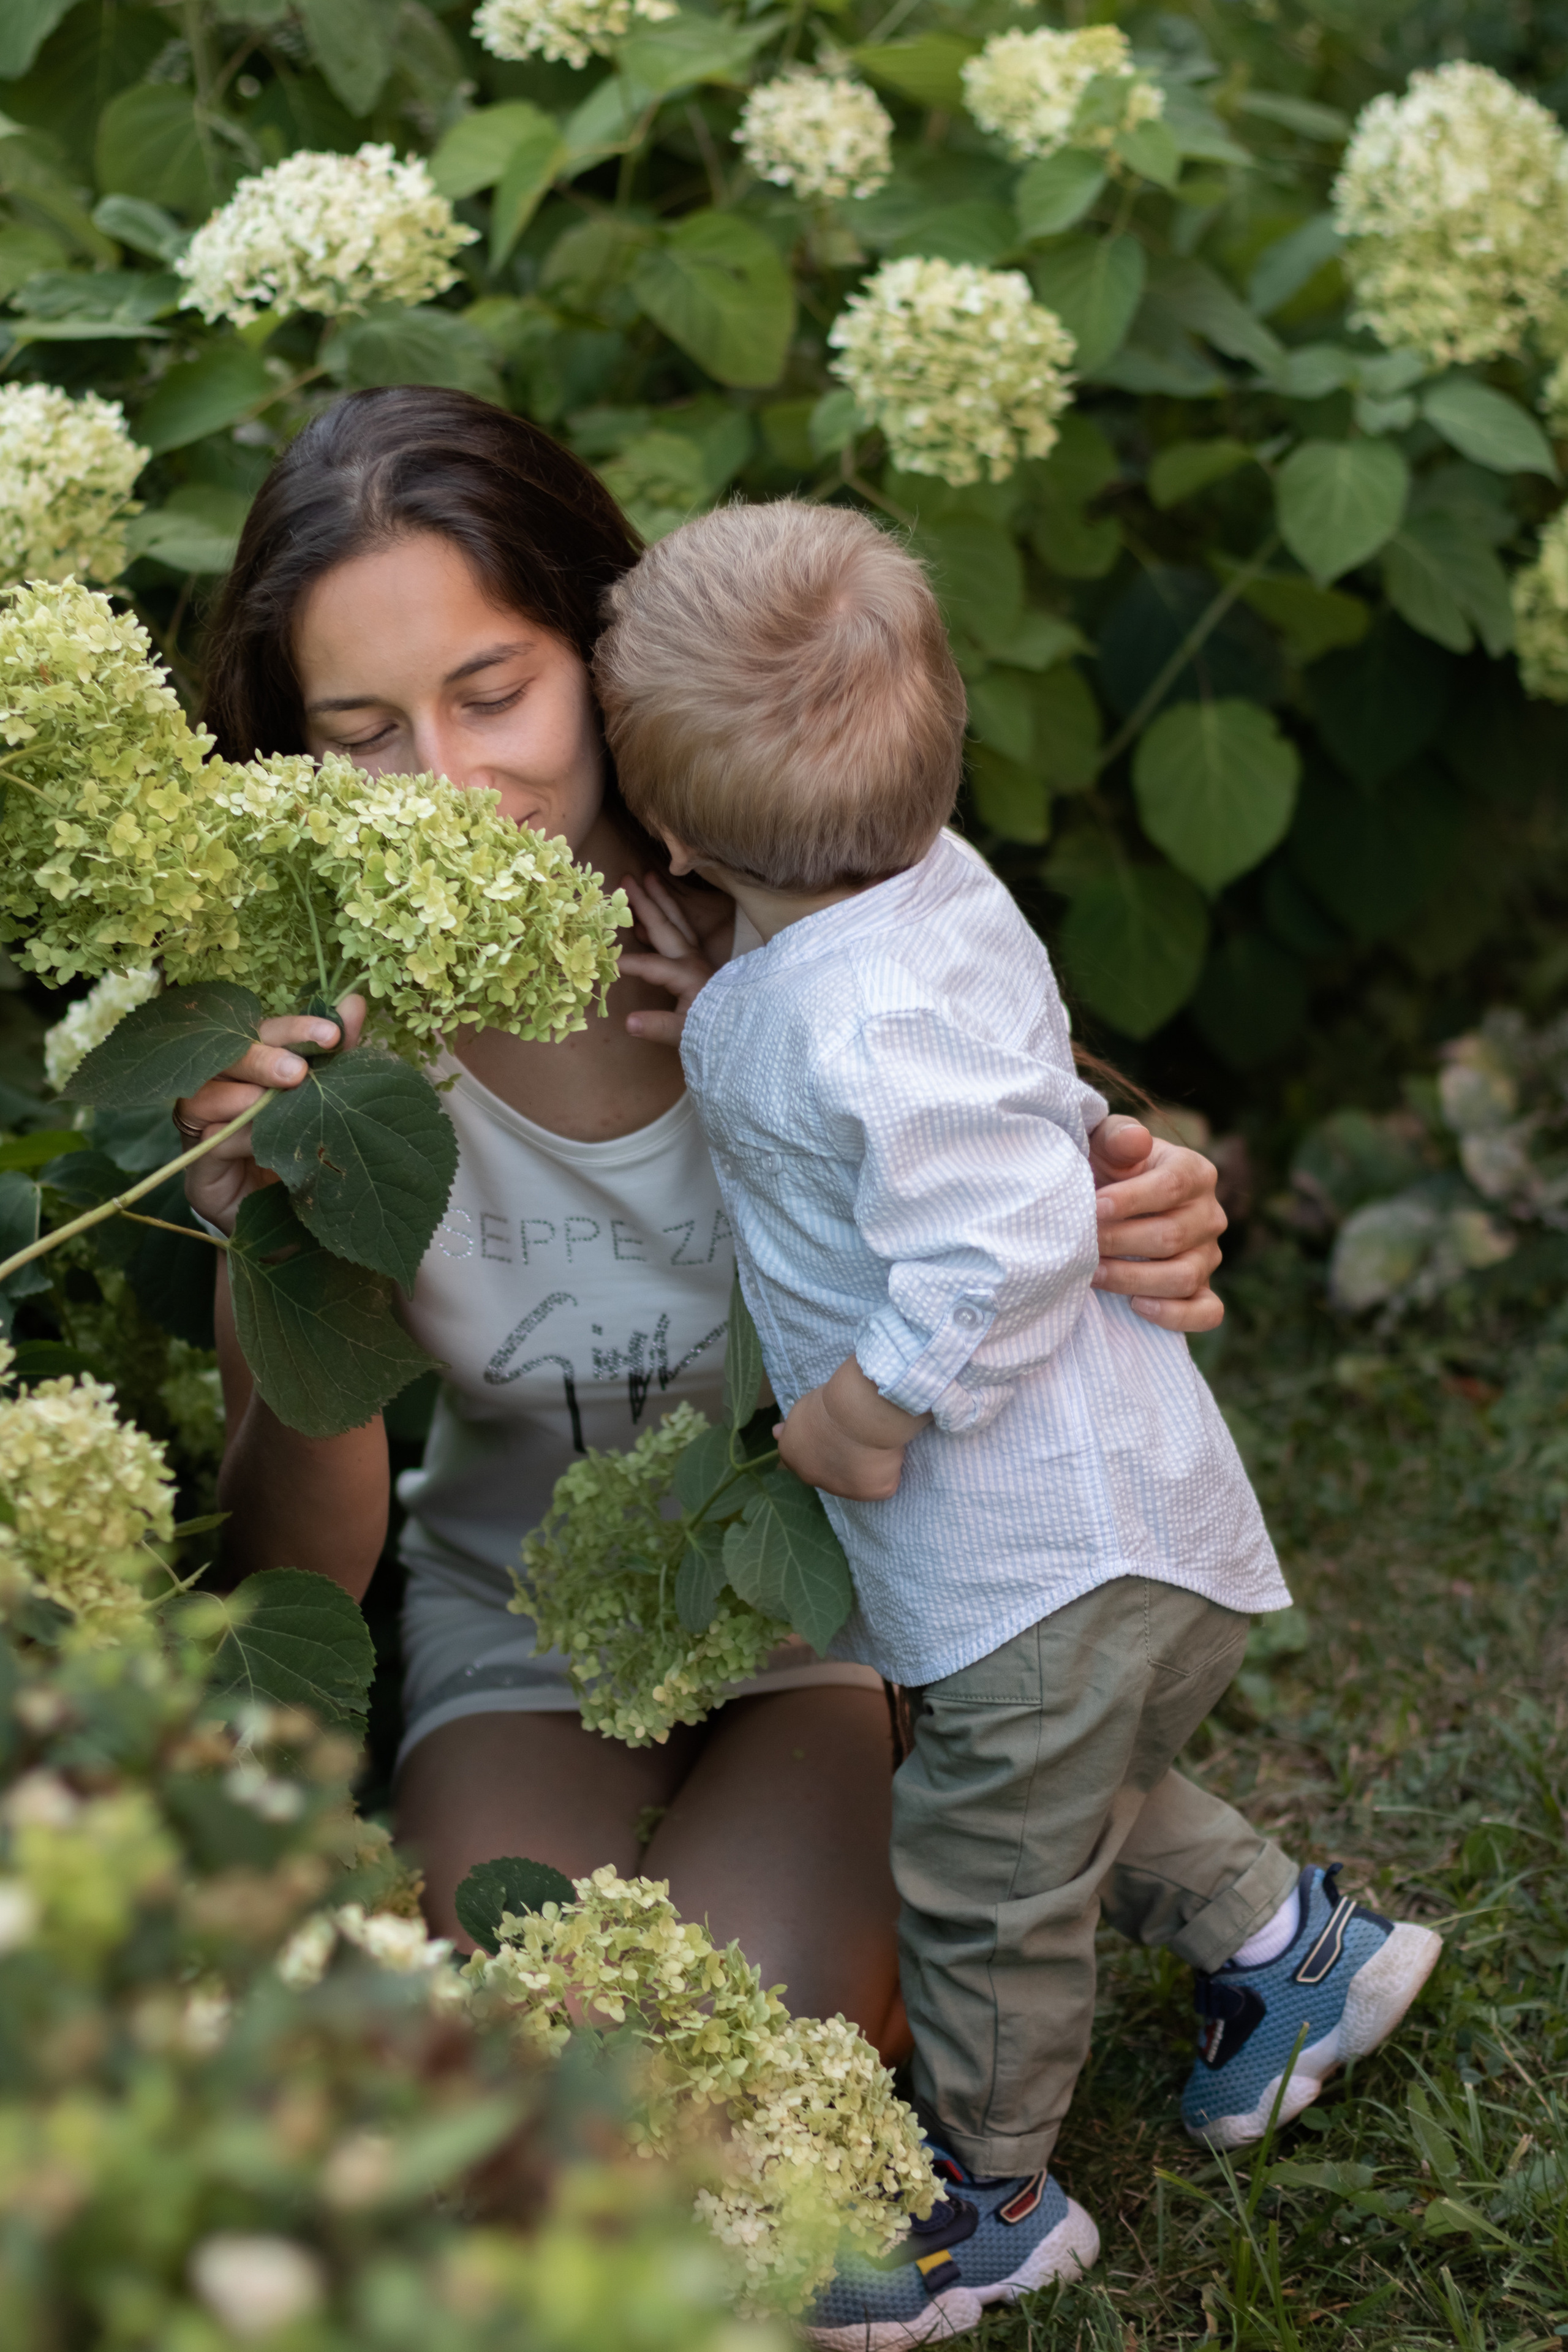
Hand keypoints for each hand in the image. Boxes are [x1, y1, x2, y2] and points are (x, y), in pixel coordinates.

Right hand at [176, 995, 365, 1234]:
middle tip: (299, 1071)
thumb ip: (338, 1058)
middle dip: (262, 1057)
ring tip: (274, 1100)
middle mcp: (222, 1092)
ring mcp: (202, 1130)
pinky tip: (258, 1139)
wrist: (293, 1227)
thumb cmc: (309, 1157)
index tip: (332, 1033)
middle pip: (224, 1057)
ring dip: (241, 1094)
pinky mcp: (197, 1171)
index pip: (262, 1033)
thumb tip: (355, 1003)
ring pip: (202, 1095)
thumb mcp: (329, 1107)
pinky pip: (203, 1143)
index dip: (293, 1027)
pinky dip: (232, 1137)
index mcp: (253, 1070)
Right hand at [618, 871, 717, 1046]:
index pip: (651, 965)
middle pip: (665, 925)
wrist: (743, 1031)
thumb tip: (629, 1022)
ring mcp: (696, 958)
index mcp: (687, 975)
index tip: (604, 960)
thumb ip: (659, 1026)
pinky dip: (663, 921)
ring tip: (646, 879)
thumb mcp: (686, 1032)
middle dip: (645, 901)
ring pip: (675, 922)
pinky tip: (648, 920)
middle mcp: (691, 960)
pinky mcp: (698, 962)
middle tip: (628, 876)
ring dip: (659, 901)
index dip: (627, 962)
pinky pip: (679, 933)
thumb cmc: (713, 1031)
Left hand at [774, 1356, 928, 1500]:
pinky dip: (889, 1466)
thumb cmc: (830, 1402)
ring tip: (875, 1439)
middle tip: (857, 1432)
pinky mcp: (876, 1491)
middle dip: (843, 1456)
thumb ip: (792, 1425)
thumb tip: (775, 1432)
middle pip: (832, 1470)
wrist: (857, 1412)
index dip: (824, 1442)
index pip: (807, 1455)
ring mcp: (846, 1490)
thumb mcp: (801, 1409)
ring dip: (866, 1464)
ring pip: (860, 1478)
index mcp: (792, 1454)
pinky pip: (885, 1480)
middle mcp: (814, 1479)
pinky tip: (889, 1449)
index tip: (836, 1431)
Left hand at [1087, 1113, 1225, 1332]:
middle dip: (1120, 1241)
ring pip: (1184, 1276)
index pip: (1172, 1186)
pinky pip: (1206, 1312)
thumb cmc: (1105, 1168)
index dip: (1132, 1199)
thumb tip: (1135, 1141)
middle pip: (1172, 1235)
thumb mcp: (1105, 1142)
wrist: (1104, 1202)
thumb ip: (1118, 1136)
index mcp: (1195, 1172)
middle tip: (1080, 1243)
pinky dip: (1174, 1314)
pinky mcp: (1203, 1290)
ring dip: (1133, 1279)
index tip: (1094, 1207)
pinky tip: (1136, 1305)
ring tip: (1093, 1273)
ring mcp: (1209, 1256)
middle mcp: (1210, 1215)